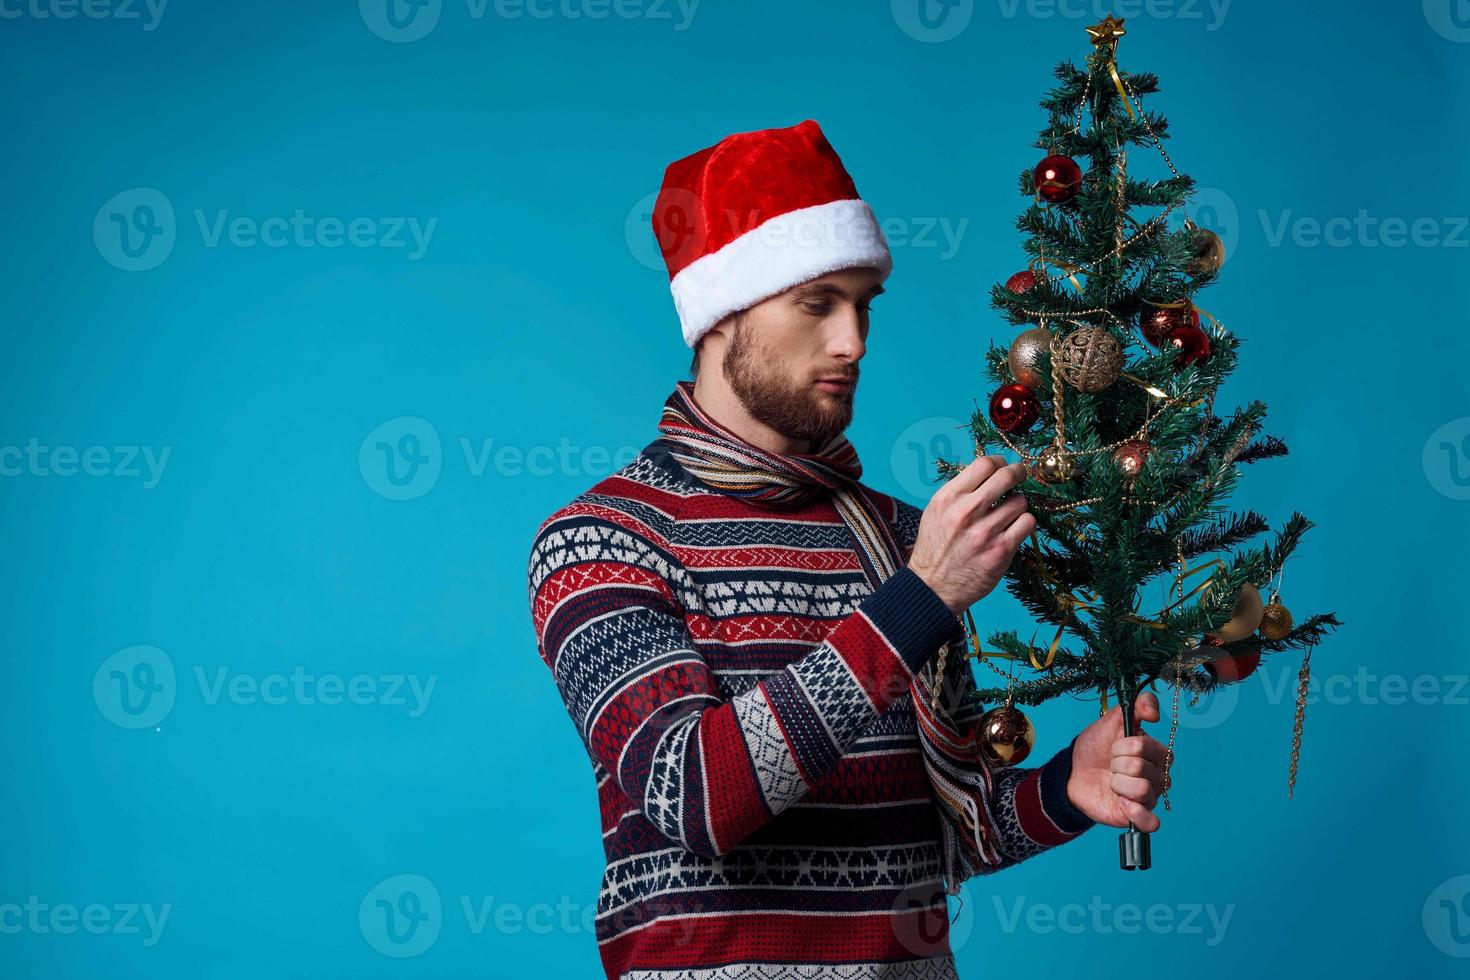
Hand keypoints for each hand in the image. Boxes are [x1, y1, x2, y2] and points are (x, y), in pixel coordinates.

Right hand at [907, 454, 1033, 615]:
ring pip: (1020, 501)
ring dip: (1018, 505)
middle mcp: (966, 512)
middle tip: (1020, 475)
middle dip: (1018, 472)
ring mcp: (985, 532)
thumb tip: (988, 471)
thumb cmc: (936, 548)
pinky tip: (1014, 528)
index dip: (998, 462)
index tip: (1001, 467)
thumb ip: (960, 491)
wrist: (933, 587)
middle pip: (1006, 476)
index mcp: (948, 499)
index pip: (983, 464)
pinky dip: (1024, 523)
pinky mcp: (1001, 550)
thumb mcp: (936, 512)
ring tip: (1008, 514)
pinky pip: (1027, 523)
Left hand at [1065, 691, 1169, 830]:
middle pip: (1143, 769)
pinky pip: (1151, 822)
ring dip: (1118, 783)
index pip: (1149, 748)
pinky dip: (1137, 812)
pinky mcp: (1137, 817)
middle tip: (1110, 765)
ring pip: (1142, 790)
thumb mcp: (1112, 720)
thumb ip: (1137, 705)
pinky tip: (1122, 803)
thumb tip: (1154, 712)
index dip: (1126, 746)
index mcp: (1156, 754)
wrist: (1072, 771)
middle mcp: (1158, 777)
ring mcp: (1148, 798)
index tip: (1114, 746)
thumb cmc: (1095, 747)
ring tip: (1111, 781)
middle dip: (1117, 764)